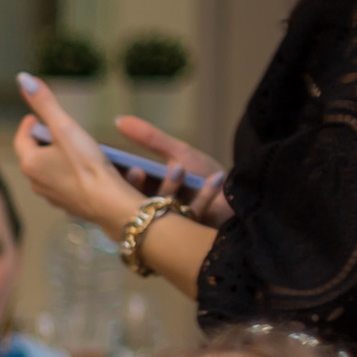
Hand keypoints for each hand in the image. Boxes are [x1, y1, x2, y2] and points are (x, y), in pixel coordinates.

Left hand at [12, 74, 144, 238]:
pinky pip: (64, 184)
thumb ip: (46, 104)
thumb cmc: (88, 166)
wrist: (109, 205)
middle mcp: (36, 182)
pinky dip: (69, 173)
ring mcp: (52, 196)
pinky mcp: (69, 205)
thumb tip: (23, 79)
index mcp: (31, 163)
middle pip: (34, 155)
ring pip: (48, 171)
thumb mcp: (66, 128)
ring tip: (69, 147)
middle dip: (43, 140)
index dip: (28, 125)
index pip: (22, 139)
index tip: (34, 117)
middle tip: (53, 128)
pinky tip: (84, 169)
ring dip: (56, 158)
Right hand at [113, 116, 232, 223]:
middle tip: (137, 170)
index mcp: (145, 194)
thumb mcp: (177, 153)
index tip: (119, 166)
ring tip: (178, 168)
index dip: (117, 180)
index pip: (120, 190)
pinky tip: (216, 178)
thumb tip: (118, 119)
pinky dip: (205, 195)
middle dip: (135, 187)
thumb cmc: (204, 175)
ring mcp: (171, 227)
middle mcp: (153, 214)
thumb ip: (150, 139)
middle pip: (132, 206)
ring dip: (169, 188)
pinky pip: (192, 216)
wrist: (239, 192)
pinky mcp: (191, 236)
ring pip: (160, 212)